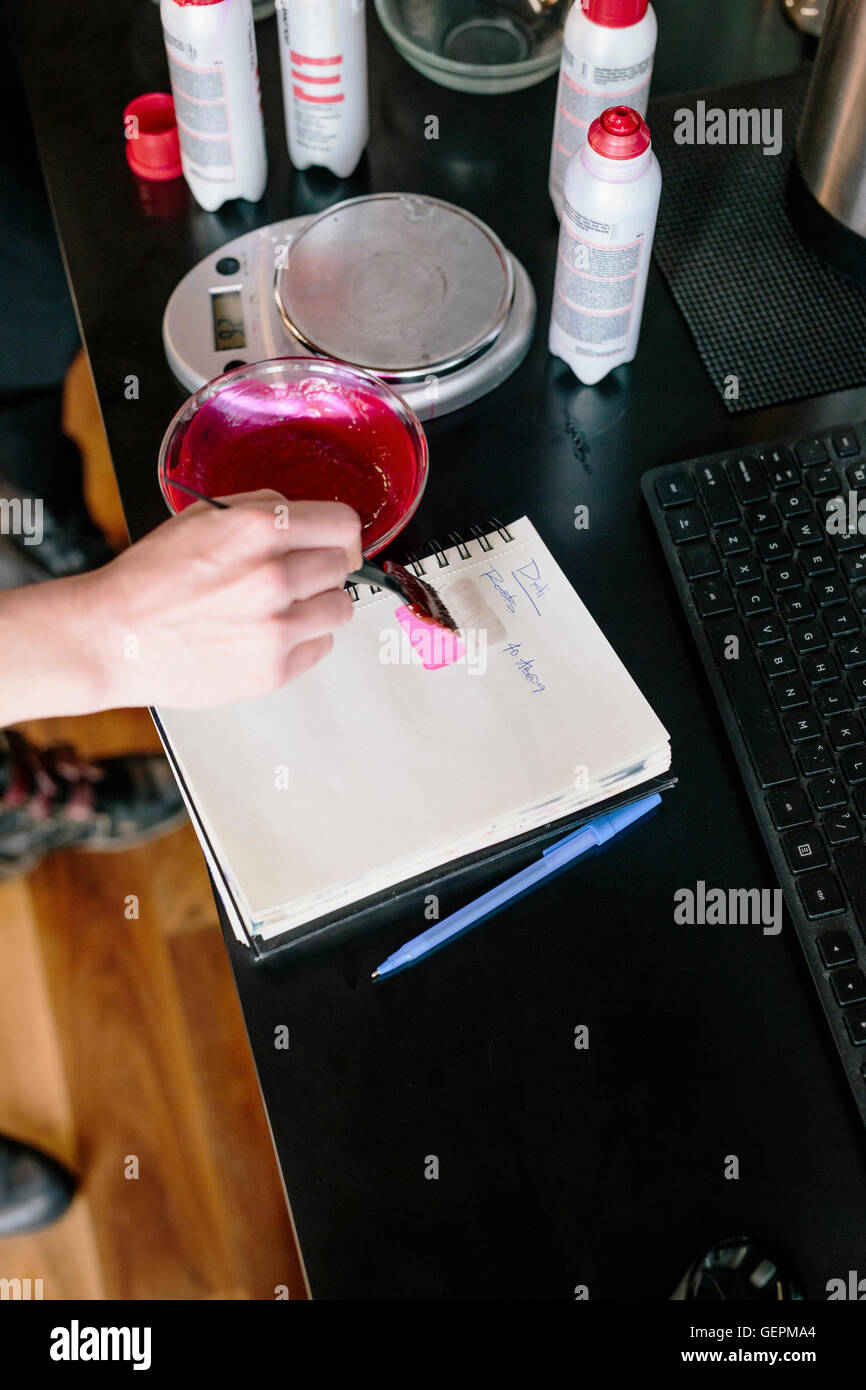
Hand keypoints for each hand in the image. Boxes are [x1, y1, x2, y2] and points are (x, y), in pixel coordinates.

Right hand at [84, 492, 361, 708]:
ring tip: (280, 608)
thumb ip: (261, 510)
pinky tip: (266, 634)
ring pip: (340, 608)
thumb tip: (303, 517)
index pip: (344, 524)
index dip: (339, 534)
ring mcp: (276, 627)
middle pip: (343, 566)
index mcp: (257, 529)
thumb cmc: (149, 581)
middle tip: (294, 578)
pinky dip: (302, 641)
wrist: (113, 638)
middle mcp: (273, 576)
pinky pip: (319, 647)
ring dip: (317, 606)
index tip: (335, 544)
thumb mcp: (202, 518)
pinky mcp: (273, 669)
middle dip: (322, 569)